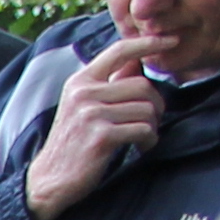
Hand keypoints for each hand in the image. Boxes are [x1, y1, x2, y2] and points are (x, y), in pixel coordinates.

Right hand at [27, 43, 163, 219]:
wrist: (48, 181)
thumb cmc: (71, 144)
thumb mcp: (82, 107)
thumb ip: (109, 84)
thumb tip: (137, 61)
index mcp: (80, 81)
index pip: (120, 50)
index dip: (149, 42)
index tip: (171, 39)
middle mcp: (84, 93)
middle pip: (142, 85)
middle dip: (155, 104)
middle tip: (151, 120)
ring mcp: (91, 114)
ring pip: (146, 109)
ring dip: (152, 125)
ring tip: (143, 137)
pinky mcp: (102, 136)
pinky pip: (143, 129)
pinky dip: (148, 140)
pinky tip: (140, 147)